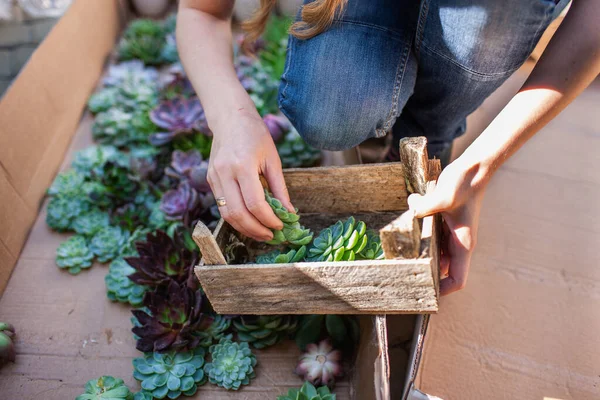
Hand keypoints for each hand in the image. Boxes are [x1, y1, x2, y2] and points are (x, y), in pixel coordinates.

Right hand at [207, 109, 293, 240]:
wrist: (230, 118)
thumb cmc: (255, 135)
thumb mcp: (273, 159)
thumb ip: (279, 188)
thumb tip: (289, 212)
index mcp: (242, 165)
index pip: (254, 203)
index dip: (268, 219)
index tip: (281, 225)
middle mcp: (224, 173)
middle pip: (237, 214)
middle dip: (256, 230)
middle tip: (271, 236)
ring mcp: (214, 178)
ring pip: (227, 215)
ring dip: (245, 229)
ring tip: (262, 233)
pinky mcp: (211, 181)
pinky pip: (223, 207)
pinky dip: (237, 219)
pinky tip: (250, 222)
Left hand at [407, 159, 487, 294]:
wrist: (473, 167)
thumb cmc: (465, 183)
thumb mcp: (445, 196)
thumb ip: (427, 206)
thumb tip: (412, 211)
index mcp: (463, 244)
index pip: (457, 279)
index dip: (443, 290)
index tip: (425, 293)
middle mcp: (458, 242)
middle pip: (442, 269)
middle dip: (425, 271)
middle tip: (403, 273)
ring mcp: (451, 233)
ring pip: (434, 252)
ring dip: (420, 250)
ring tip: (401, 251)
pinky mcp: (444, 222)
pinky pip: (430, 235)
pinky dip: (419, 232)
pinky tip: (408, 221)